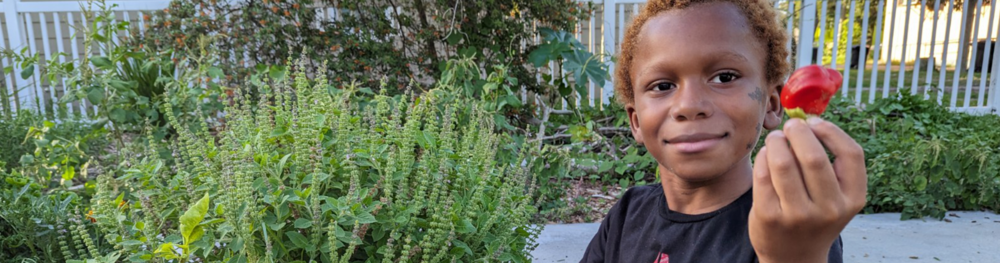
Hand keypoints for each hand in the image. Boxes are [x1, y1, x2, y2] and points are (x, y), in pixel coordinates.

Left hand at [748, 117, 867, 262]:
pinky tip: (765, 155)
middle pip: (813, 156)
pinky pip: (763, 175)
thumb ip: (832, 164)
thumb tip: (808, 120)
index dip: (831, 131)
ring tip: (775, 139)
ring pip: (784, 164)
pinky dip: (763, 158)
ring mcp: (798, 215)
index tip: (814, 121)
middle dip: (798, 132)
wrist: (794, 256)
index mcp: (853, 199)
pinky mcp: (770, 217)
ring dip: (776, 142)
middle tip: (790, 126)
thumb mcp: (837, 196)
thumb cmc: (816, 215)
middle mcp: (829, 209)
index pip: (851, 153)